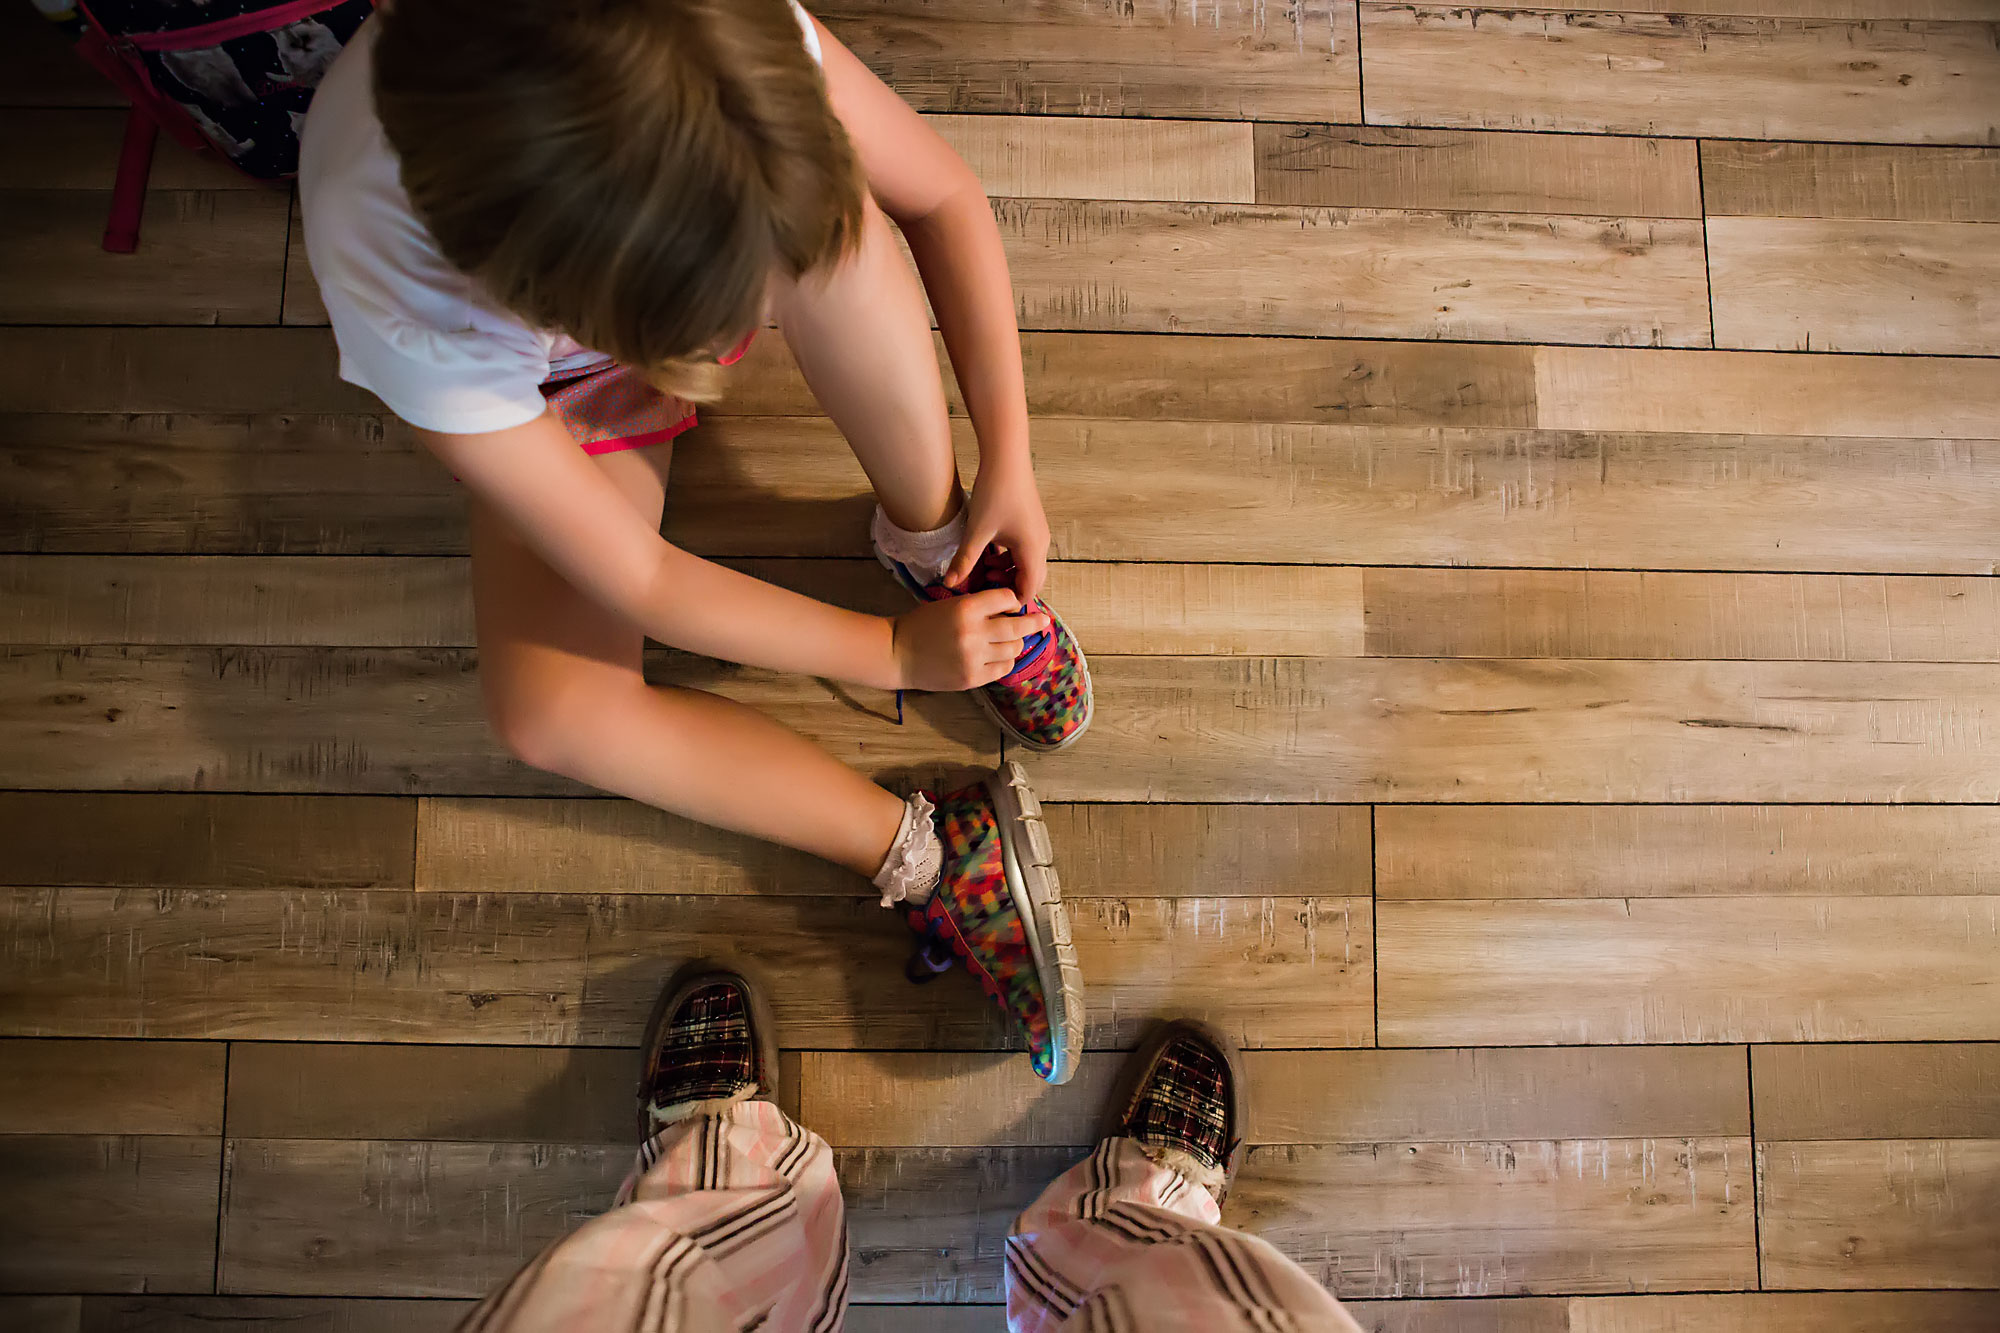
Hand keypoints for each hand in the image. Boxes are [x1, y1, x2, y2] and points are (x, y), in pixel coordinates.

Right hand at [891, 588, 1050, 691]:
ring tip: (1009, 641)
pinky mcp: (972, 677)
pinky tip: (999, 657)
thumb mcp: (949, 605)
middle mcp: (973, 633)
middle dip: (1034, 622)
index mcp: (965, 608)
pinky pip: (1003, 668)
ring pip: (1013, 649)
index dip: (1013, 600)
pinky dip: (1005, 661)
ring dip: (1015, 643)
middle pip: (1017, 627)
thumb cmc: (923, 625)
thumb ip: (978, 607)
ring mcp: (974, 657)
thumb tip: (1013, 610)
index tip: (1014, 604)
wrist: (898, 653)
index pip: (1006, 598)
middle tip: (1043, 620)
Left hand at [945, 456, 1050, 601]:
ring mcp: (1037, 533)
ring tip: (982, 565)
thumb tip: (949, 584)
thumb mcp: (976, 531)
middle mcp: (1040, 544)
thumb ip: (964, 561)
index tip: (987, 599)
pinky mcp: (1030, 524)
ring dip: (1006, 570)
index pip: (1028, 590)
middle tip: (983, 583)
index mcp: (1032, 551)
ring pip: (1026, 564)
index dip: (1010, 600)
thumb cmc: (995, 493)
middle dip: (1007, 585)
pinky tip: (988, 550)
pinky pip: (1023, 550)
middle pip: (1030, 579)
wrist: (1006, 458)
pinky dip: (1008, 556)